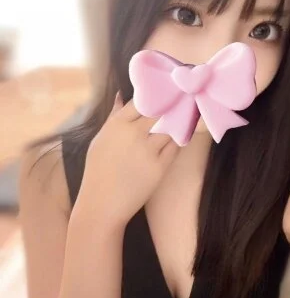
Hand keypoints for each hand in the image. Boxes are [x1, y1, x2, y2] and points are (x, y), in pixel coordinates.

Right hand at [73, 91, 180, 226]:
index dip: (154, 95)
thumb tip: (120, 95)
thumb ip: (113, 116)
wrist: (102, 204)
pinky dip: (178, 139)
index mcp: (117, 125)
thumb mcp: (100, 139)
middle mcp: (134, 134)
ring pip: (171, 127)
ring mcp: (149, 150)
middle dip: (171, 105)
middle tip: (181, 100)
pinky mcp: (160, 167)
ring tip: (184, 116)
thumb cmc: (98, 171)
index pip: (142, 100)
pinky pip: (175, 146)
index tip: (163, 92)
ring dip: (178, 122)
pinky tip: (180, 135)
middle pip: (161, 111)